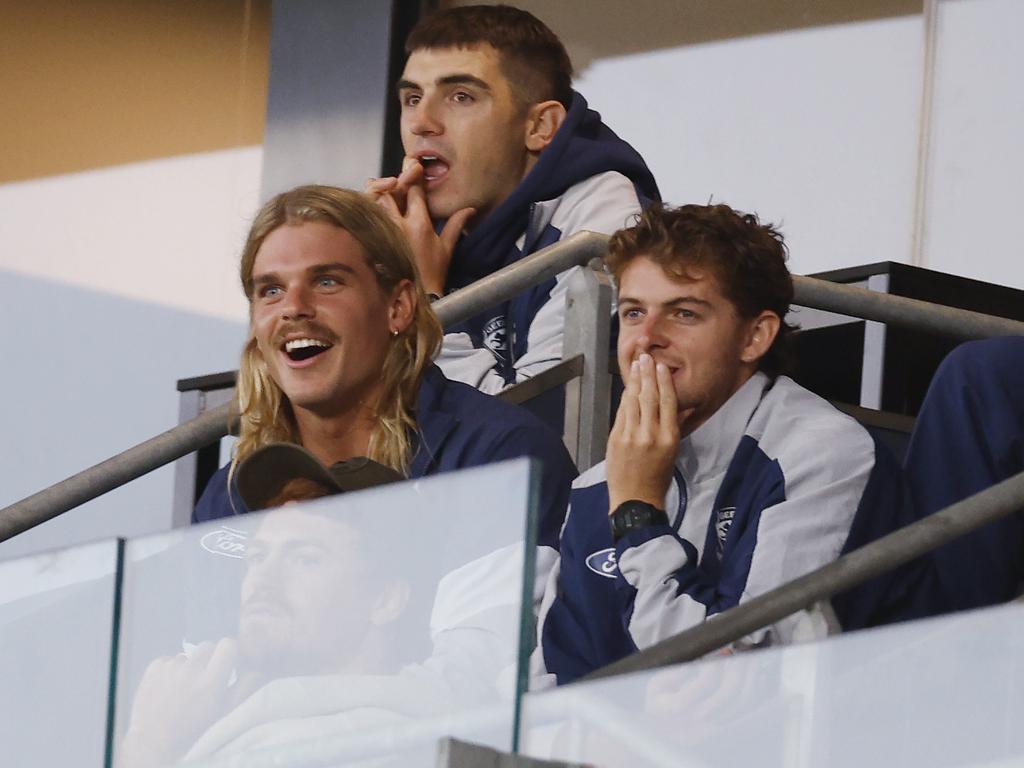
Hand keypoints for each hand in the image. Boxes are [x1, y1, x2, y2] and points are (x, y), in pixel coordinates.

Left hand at [117, 639, 237, 766]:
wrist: (155, 744)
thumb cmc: (194, 732)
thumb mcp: (225, 714)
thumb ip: (244, 688)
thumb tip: (257, 668)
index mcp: (210, 681)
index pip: (227, 644)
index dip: (230, 652)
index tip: (229, 664)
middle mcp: (189, 670)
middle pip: (208, 646)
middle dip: (210, 659)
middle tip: (206, 679)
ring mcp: (169, 668)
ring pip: (187, 655)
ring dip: (190, 666)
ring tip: (185, 688)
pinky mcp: (153, 669)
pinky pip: (168, 660)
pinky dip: (171, 670)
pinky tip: (170, 688)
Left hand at [366, 157, 474, 295]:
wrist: (417, 296)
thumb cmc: (433, 275)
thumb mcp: (447, 249)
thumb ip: (455, 225)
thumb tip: (469, 209)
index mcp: (420, 224)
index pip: (414, 190)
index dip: (413, 174)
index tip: (412, 164)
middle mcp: (400, 225)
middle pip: (389, 190)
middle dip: (392, 181)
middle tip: (395, 181)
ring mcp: (384, 232)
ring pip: (374, 201)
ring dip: (377, 193)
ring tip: (381, 189)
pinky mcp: (374, 240)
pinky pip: (367, 217)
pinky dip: (369, 207)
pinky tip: (373, 206)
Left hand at [606, 353, 682, 512]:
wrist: (636, 500)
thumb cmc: (658, 477)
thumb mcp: (673, 452)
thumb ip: (675, 426)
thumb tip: (682, 405)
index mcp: (669, 438)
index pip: (667, 402)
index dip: (663, 381)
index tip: (660, 366)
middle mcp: (650, 434)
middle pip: (649, 397)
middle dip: (647, 374)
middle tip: (645, 357)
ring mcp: (631, 436)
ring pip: (633, 401)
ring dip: (635, 381)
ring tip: (636, 365)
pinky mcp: (615, 439)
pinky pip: (621, 412)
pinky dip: (625, 397)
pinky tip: (628, 386)